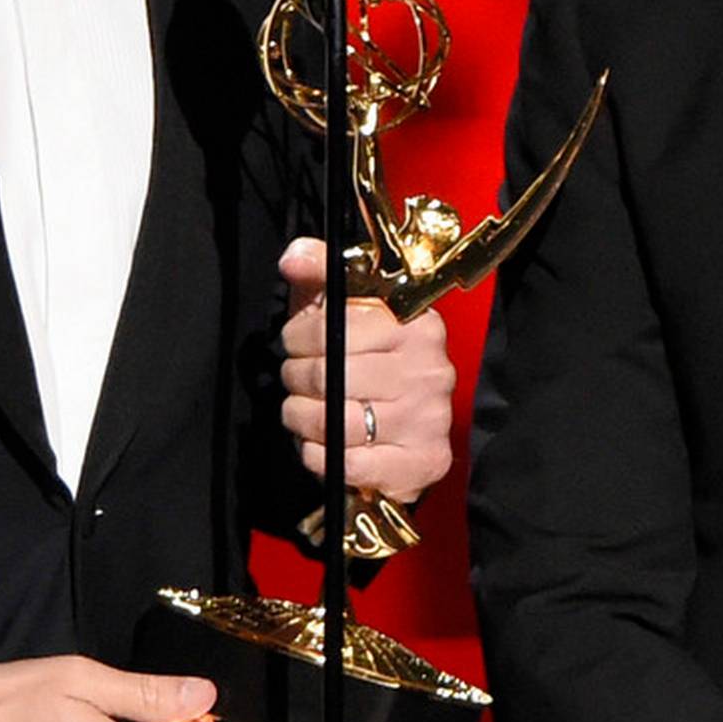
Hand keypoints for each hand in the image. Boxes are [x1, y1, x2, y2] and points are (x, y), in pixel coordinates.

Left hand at [277, 237, 454, 504]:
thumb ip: (321, 272)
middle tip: (295, 379)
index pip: (336, 327)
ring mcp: (429, 418)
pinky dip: (320, 455)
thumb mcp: (346, 308)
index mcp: (416, 324)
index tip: (294, 341)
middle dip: (298, 379)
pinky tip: (321, 443)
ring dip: (302, 418)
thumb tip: (292, 257)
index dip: (299, 335)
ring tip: (301, 411)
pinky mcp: (423, 461)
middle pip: (333, 376)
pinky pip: (350, 464)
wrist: (408, 430)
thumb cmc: (369, 361)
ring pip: (336, 422)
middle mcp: (430, 370)